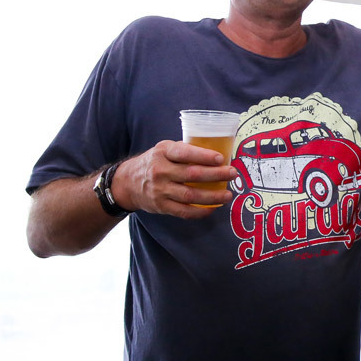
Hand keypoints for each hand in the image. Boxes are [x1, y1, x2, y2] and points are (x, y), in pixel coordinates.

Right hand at [112, 140, 238, 218]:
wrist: (127, 183)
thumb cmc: (154, 162)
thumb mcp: (164, 149)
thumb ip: (185, 151)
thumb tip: (217, 155)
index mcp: (163, 152)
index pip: (184, 152)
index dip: (203, 156)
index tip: (220, 158)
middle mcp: (160, 170)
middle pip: (192, 174)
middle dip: (216, 175)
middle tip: (233, 173)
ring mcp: (160, 190)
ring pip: (190, 195)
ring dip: (212, 196)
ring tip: (227, 195)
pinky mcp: (161, 206)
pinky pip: (183, 211)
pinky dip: (200, 211)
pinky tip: (213, 208)